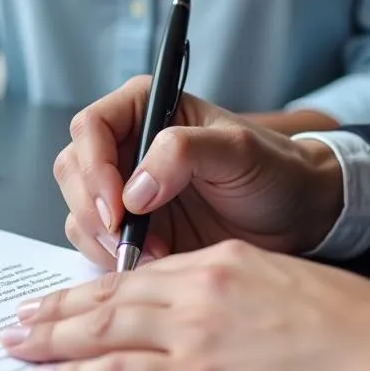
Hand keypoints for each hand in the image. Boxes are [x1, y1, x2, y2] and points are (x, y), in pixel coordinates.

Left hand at [1, 241, 369, 370]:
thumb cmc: (361, 337)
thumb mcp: (294, 292)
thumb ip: (245, 297)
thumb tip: (219, 322)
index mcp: (225, 264)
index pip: (144, 276)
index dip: (100, 287)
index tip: (74, 298)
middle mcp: (200, 287)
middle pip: (110, 296)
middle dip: (60, 308)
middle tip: (22, 316)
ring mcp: (193, 331)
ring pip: (101, 328)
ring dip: (51, 337)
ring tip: (16, 342)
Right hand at [53, 76, 343, 265]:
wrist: (296, 216)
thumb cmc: (273, 171)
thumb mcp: (237, 150)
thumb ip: (183, 152)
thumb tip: (133, 189)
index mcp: (145, 108)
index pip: (91, 127)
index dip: (94, 167)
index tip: (117, 207)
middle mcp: (126, 144)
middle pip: (73, 169)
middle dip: (92, 208)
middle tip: (124, 237)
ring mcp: (123, 187)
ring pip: (77, 209)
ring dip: (102, 238)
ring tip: (150, 253)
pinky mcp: (129, 226)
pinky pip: (95, 241)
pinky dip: (111, 257)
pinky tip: (150, 262)